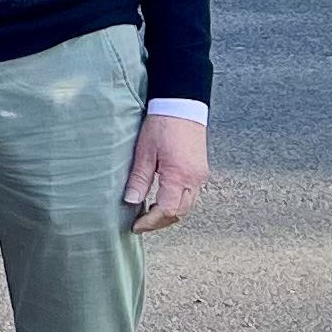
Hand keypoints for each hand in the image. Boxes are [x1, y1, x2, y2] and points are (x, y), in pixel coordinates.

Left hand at [125, 112, 210, 232]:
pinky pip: (191, 196)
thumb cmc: (162, 124)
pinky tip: (162, 200)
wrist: (182, 105)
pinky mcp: (201, 171)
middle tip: (141, 224)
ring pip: (187, 207)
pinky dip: (177, 203)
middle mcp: (194, 179)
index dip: (151, 222)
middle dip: (159, 223)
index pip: (167, 211)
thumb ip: (139, 179)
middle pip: (179, 213)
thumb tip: (130, 201)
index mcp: (179, 175)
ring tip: (149, 215)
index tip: (136, 226)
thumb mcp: (144, 151)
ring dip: (169, 214)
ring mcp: (200, 176)